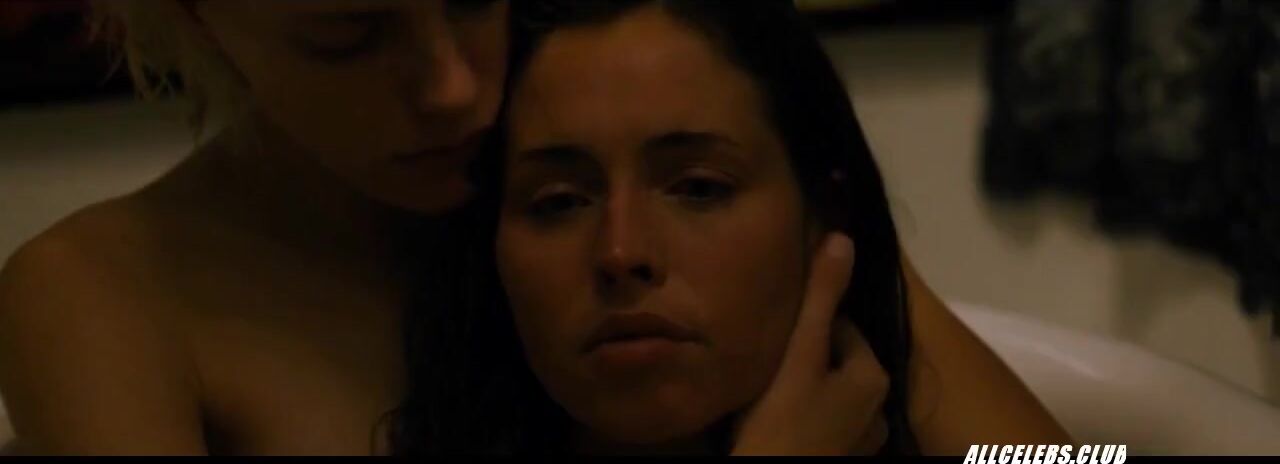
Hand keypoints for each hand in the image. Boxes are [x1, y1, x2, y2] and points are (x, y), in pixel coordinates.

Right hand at [730, 233, 890, 455]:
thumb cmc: (783, 421)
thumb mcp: (800, 354)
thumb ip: (820, 298)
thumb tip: (842, 237)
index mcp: (875, 374)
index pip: (840, 326)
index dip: (804, 323)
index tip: (775, 327)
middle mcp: (879, 407)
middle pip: (835, 361)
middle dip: (806, 355)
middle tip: (766, 357)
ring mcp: (861, 440)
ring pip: (828, 395)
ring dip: (805, 389)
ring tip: (767, 388)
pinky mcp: (841, 459)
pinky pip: (823, 424)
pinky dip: (805, 418)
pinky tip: (777, 419)